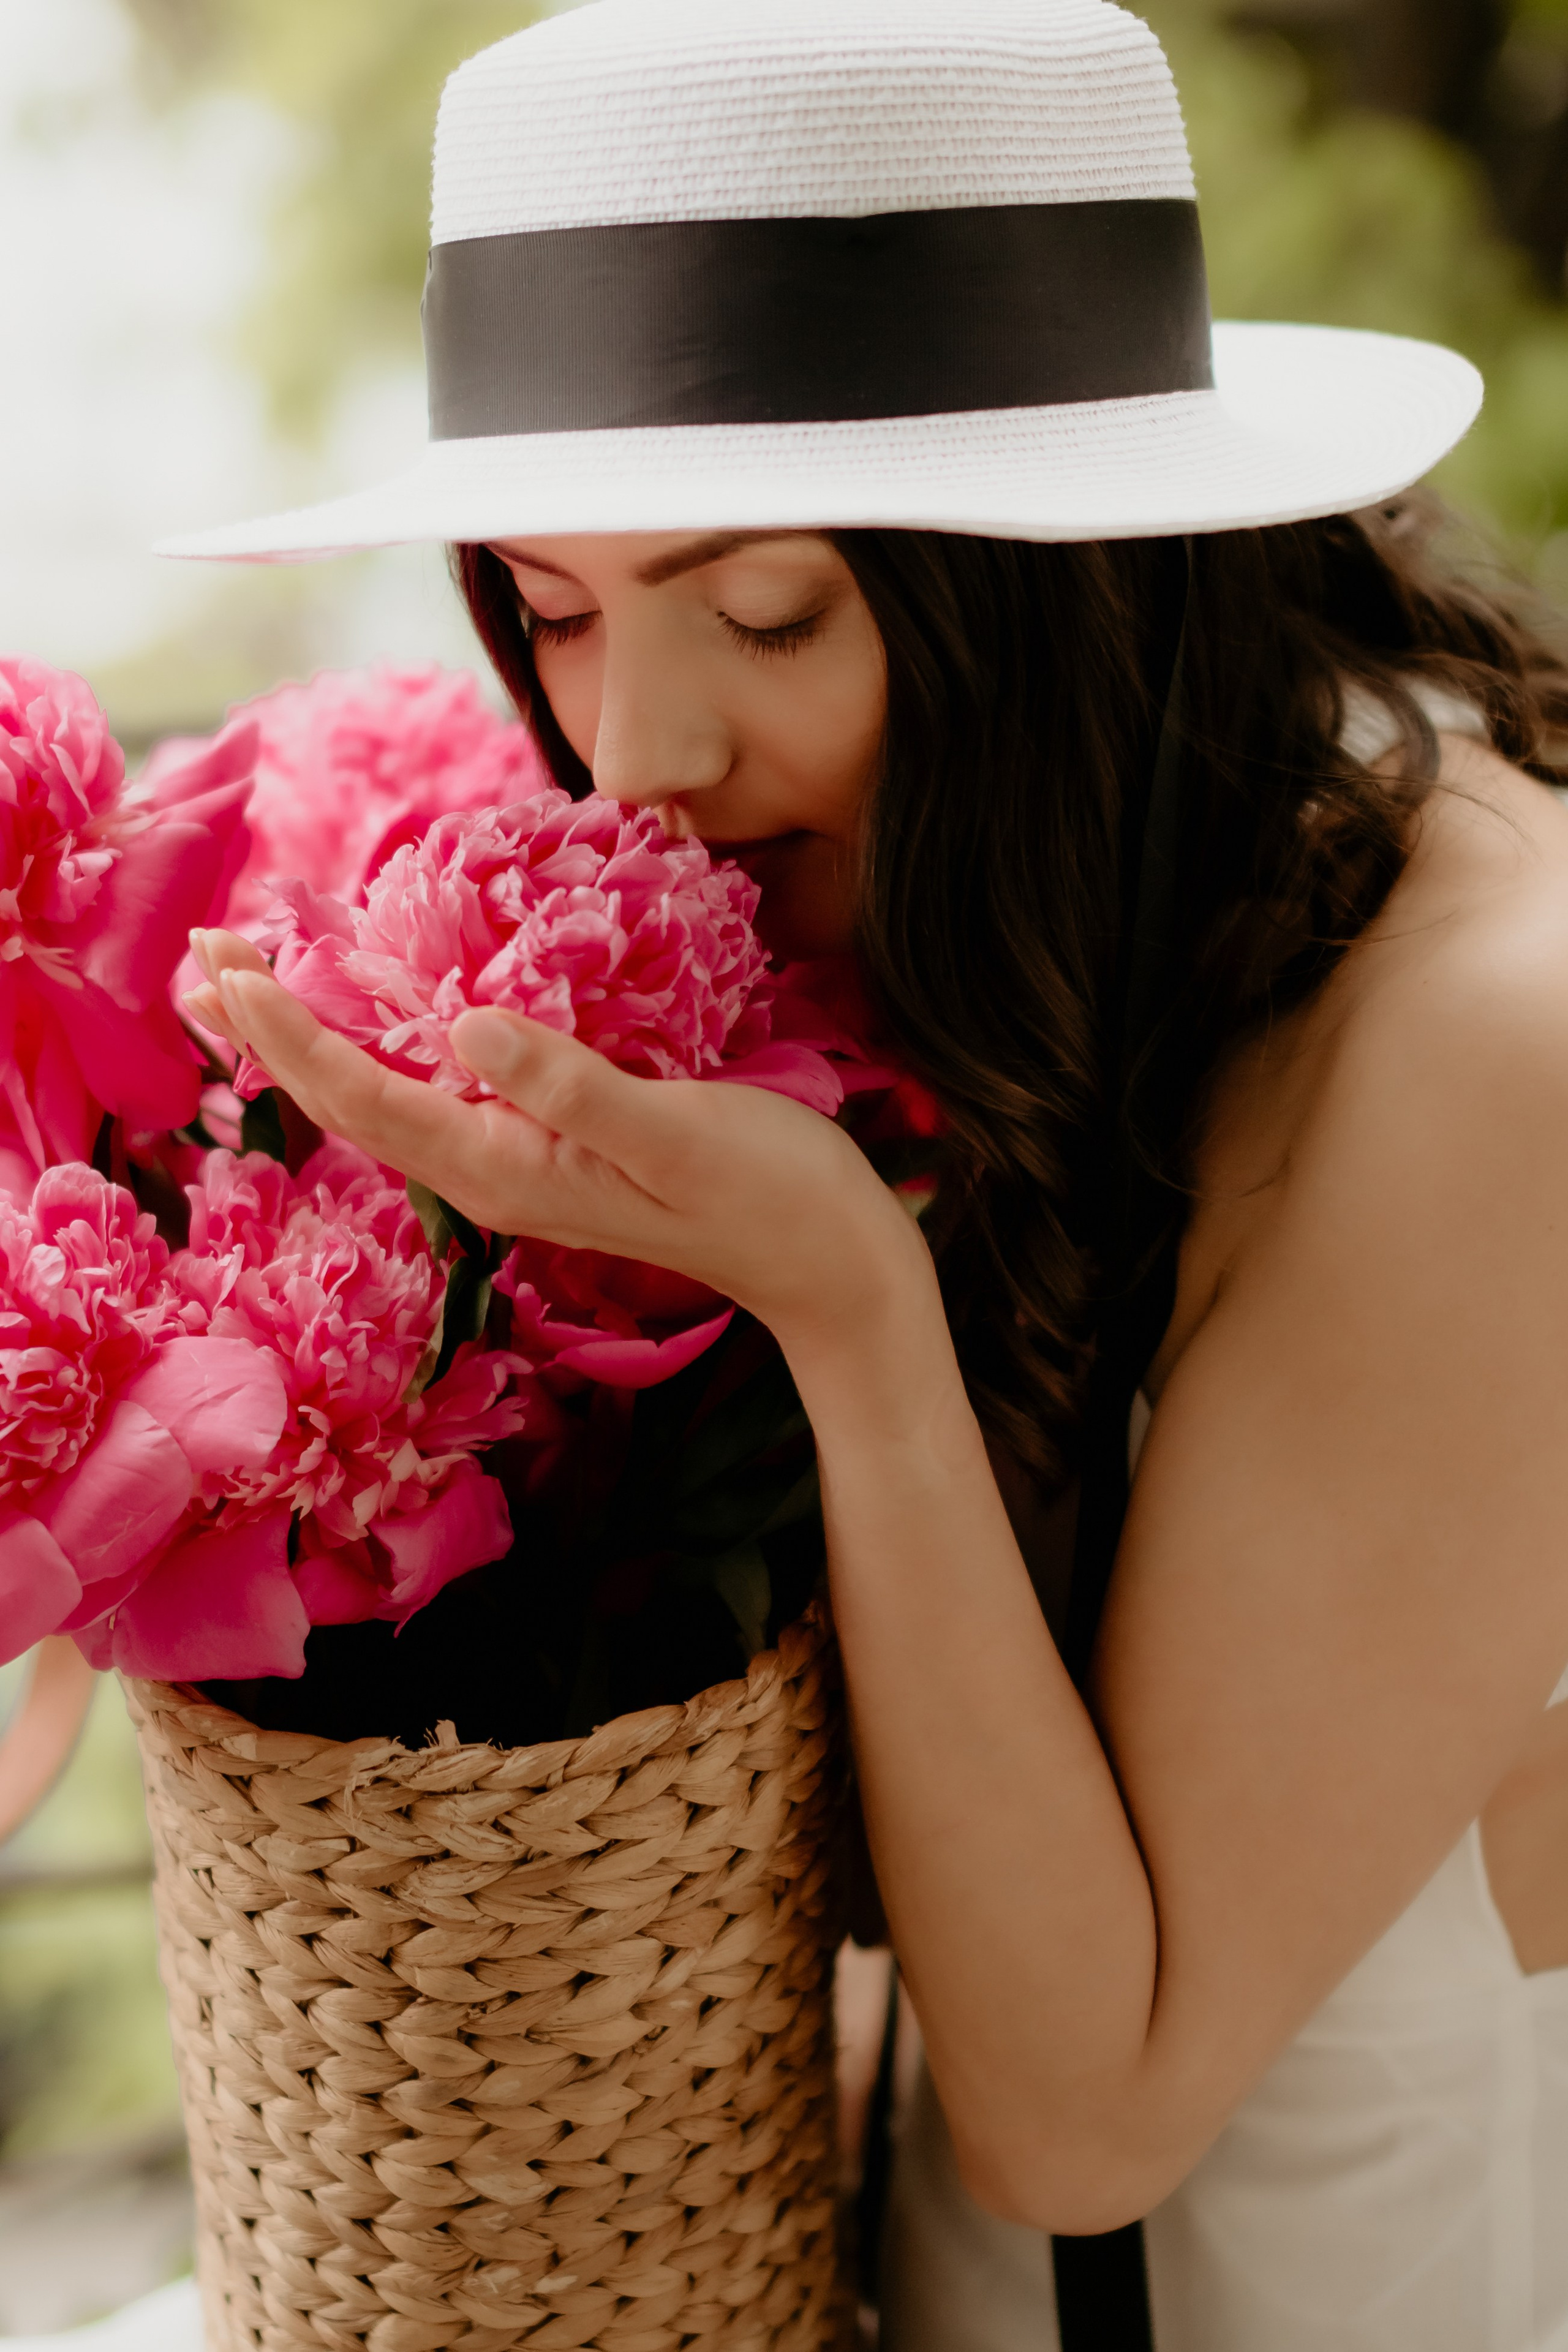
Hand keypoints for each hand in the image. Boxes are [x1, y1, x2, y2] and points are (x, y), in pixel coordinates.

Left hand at [185, 928, 927, 1342]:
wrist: (825, 1259)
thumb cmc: (765, 1191)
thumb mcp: (673, 1131)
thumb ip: (569, 1085)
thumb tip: (463, 1028)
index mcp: (504, 1169)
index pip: (363, 1096)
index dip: (287, 1030)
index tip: (227, 961)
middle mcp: (492, 1173)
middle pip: (350, 1100)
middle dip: (271, 1029)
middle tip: (202, 951)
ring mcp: (520, 1164)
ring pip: (386, 1098)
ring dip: (315, 1039)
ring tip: (255, 981)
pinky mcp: (553, 1146)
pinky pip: (439, 1094)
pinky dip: (384, 1047)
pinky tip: (380, 1016)